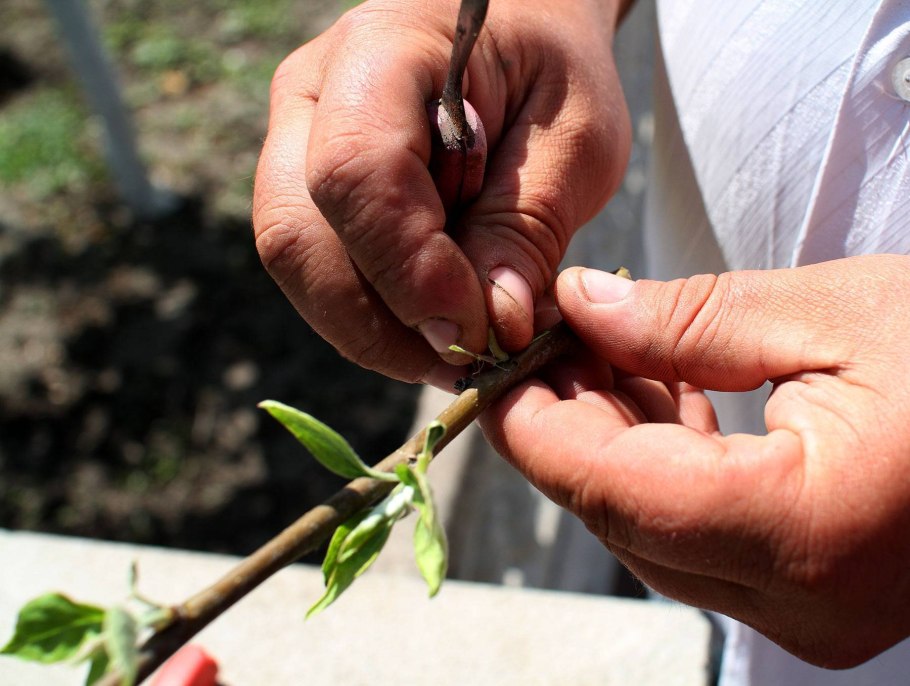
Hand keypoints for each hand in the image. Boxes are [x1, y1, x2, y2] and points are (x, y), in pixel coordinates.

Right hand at [253, 0, 630, 383]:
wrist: (518, 29)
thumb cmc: (554, 68)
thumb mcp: (576, 136)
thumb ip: (527, 226)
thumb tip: (490, 330)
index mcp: (379, 52)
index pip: (357, 174)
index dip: (410, 270)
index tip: (479, 332)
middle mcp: (311, 96)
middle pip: (298, 237)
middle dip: (381, 325)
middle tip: (467, 365)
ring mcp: (295, 143)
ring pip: (299, 267)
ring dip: (376, 332)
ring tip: (459, 353)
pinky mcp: (307, 190)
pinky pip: (319, 273)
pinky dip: (375, 319)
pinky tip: (435, 328)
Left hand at [481, 254, 909, 667]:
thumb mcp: (835, 309)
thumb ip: (690, 317)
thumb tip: (581, 307)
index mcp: (811, 530)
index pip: (612, 491)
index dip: (533, 426)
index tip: (498, 366)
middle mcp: (804, 604)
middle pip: (619, 514)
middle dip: (566, 424)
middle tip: (553, 336)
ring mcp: (810, 615)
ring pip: (648, 529)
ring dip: (609, 441)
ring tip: (606, 350)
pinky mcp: (811, 597)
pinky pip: (694, 535)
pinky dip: (659, 466)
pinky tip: (660, 394)